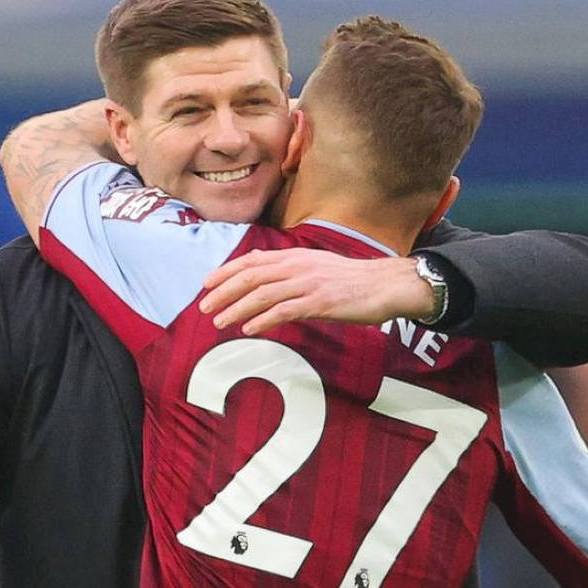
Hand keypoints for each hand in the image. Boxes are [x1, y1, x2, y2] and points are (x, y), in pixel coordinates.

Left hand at [200, 250, 432, 336]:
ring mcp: (308, 284)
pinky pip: (285, 311)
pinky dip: (263, 320)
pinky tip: (248, 329)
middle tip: (203, 307)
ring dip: (236, 308)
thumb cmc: (352, 282)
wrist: (385, 285)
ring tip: (218, 322)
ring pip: (263, 294)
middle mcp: (298, 266)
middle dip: (223, 292)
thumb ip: (289, 272)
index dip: (226, 272)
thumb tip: (263, 275)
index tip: (206, 284)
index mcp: (295, 257)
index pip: (252, 261)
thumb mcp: (316, 269)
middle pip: (251, 276)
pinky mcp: (319, 302)